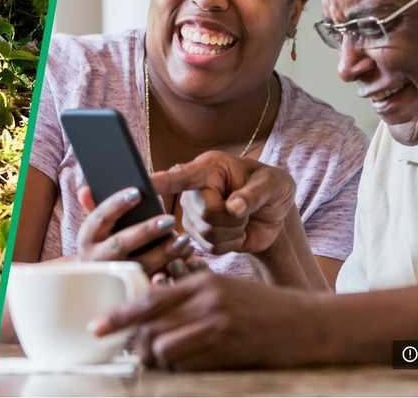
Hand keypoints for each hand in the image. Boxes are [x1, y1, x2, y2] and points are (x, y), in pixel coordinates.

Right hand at [75, 185, 194, 274]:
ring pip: (140, 265)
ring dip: (165, 252)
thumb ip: (94, 207)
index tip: (137, 192)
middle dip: (146, 231)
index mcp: (87, 238)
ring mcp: (114, 278)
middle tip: (170, 219)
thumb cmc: (103, 245)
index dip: (117, 204)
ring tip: (184, 239)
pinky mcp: (130, 290)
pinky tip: (186, 256)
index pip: (99, 217)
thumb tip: (85, 189)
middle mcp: (96, 259)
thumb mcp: (96, 229)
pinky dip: (172, 267)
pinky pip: (153, 280)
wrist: (98, 286)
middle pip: (121, 243)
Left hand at [90, 270, 323, 369]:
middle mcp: (207, 303)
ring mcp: (218, 329)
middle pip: (151, 329)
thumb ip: (190, 295)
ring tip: (158, 363)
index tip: (97, 327)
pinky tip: (183, 368)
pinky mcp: (228, 352)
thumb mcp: (225, 287)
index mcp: (202, 283)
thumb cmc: (263, 306)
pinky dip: (179, 370)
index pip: (149, 299)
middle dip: (137, 346)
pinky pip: (188, 367)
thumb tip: (151, 308)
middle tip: (135, 354)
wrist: (305, 325)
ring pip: (165, 350)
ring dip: (156, 361)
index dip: (119, 316)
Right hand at [153, 151, 295, 253]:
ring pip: (207, 233)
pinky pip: (212, 248)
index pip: (181, 176)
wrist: (275, 213)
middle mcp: (194, 190)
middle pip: (205, 213)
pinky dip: (232, 243)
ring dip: (233, 231)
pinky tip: (237, 232)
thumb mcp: (273, 184)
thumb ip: (254, 194)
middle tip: (244, 208)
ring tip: (241, 218)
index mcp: (209, 168)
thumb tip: (234, 207)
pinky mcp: (200, 236)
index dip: (161, 181)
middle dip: (232, 217)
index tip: (143, 184)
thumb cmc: (273, 188)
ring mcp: (193, 215)